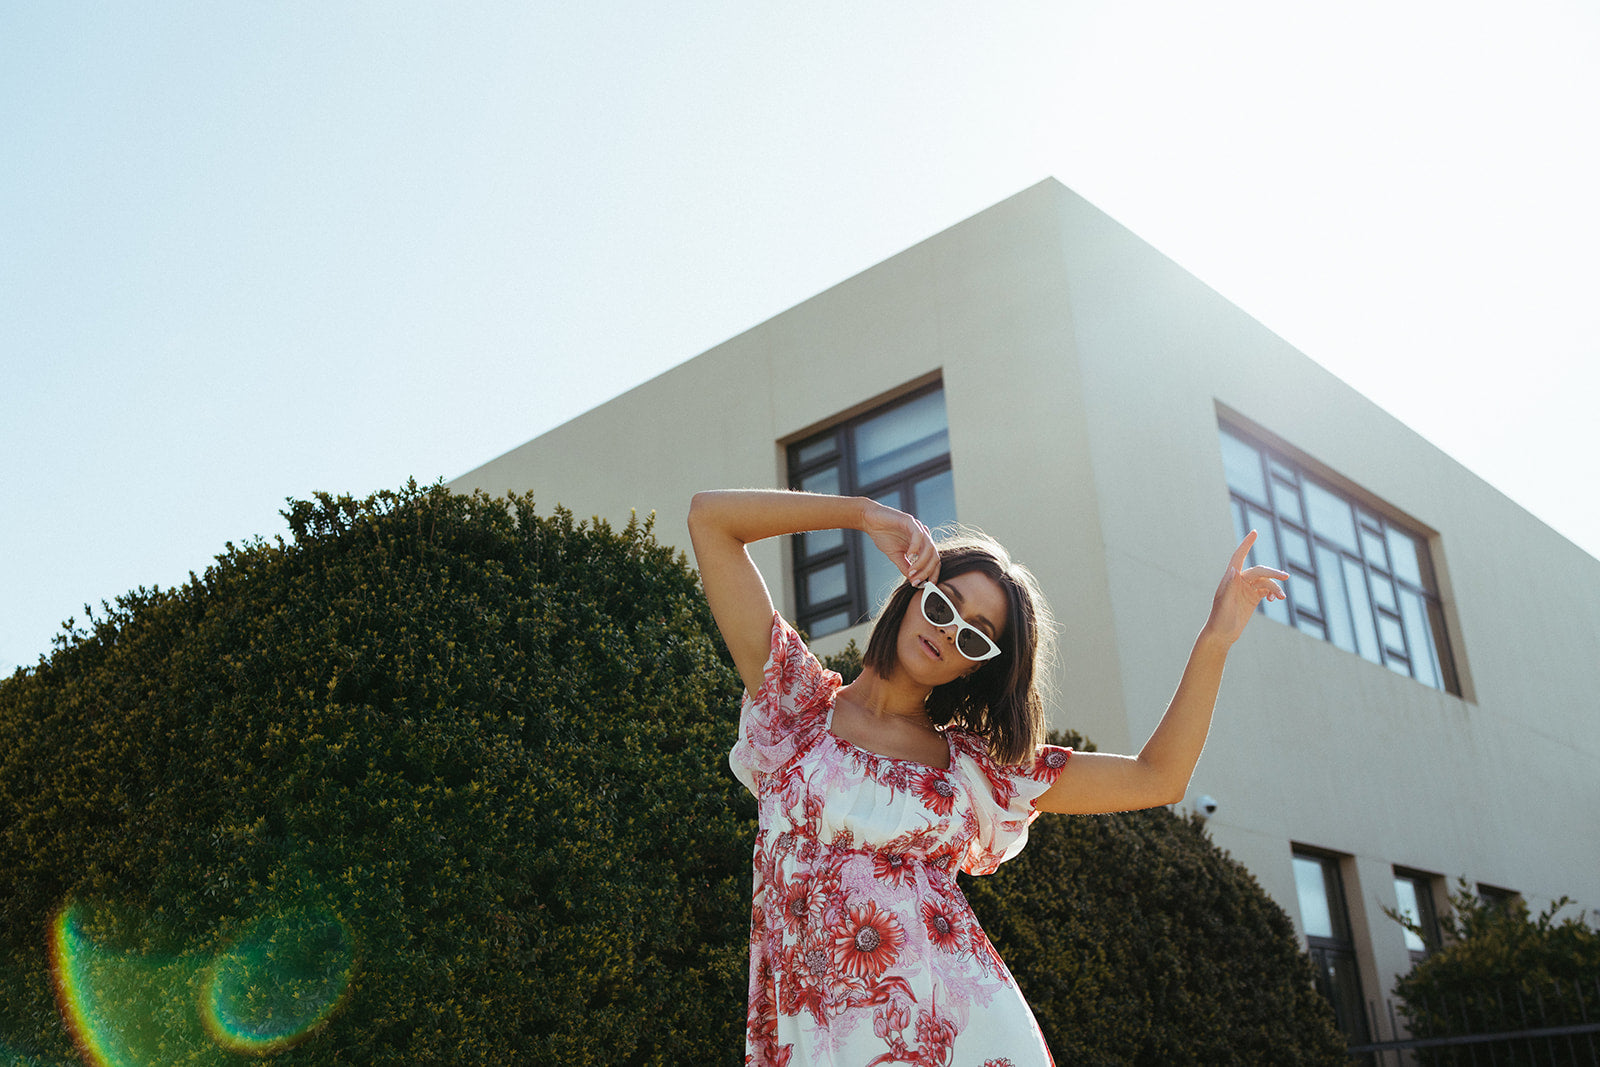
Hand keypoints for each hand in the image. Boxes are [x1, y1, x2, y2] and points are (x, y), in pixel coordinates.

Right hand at [862, 500, 939, 585]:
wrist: (869, 520)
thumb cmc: (883, 536)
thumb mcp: (895, 556)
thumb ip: (905, 567)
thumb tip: (914, 581)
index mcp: (922, 545)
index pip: (934, 561)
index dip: (932, 574)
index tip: (926, 585)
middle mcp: (923, 536)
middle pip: (935, 556)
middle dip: (927, 571)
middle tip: (916, 581)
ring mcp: (918, 527)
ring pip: (929, 547)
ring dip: (922, 563)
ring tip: (912, 571)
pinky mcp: (910, 521)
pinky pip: (919, 535)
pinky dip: (916, 547)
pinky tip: (908, 555)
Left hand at [1204, 531, 1287, 645]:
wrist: (1221, 635)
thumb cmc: (1219, 620)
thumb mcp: (1224, 604)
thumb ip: (1229, 587)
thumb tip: (1234, 570)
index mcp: (1229, 579)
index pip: (1239, 557)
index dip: (1246, 545)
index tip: (1254, 532)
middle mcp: (1238, 581)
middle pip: (1259, 571)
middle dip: (1272, 573)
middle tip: (1285, 577)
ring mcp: (1246, 589)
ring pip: (1265, 581)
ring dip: (1275, 587)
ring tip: (1282, 597)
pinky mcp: (1252, 598)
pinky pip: (1266, 589)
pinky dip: (1273, 592)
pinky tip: (1276, 599)